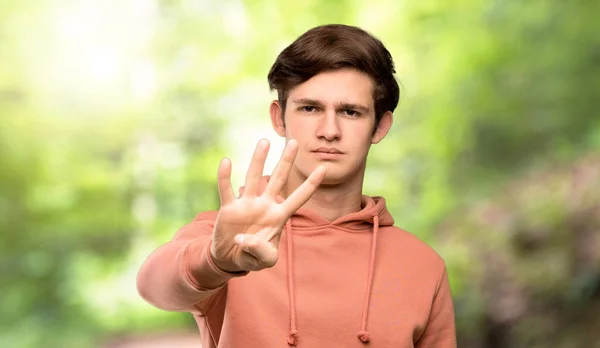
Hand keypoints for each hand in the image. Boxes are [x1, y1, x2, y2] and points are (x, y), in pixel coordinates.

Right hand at [210, 139, 325, 271]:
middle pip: (278, 179)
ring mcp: (247, 204)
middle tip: (294, 142)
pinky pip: (226, 190)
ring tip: (264, 141)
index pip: (299, 198)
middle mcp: (265, 205)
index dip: (311, 185)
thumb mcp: (265, 260)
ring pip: (254, 178)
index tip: (324, 168)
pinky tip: (226, 162)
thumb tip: (244, 239)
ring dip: (259, 160)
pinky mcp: (229, 208)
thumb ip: (260, 252)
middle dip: (286, 161)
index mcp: (279, 216)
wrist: (231, 258)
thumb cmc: (254, 256)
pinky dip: (225, 177)